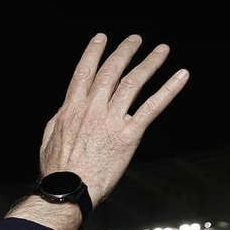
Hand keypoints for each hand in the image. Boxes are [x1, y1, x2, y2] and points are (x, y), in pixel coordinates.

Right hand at [22, 34, 188, 214]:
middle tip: (136, 40)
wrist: (69, 191)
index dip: (94, 53)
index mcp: (72, 109)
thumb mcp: (49, 140)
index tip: (102, 39)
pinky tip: (180, 76)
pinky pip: (152, 107)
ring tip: (162, 50)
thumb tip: (65, 108)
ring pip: (133, 82)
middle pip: (112, 71)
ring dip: (150, 63)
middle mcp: (93, 108)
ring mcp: (111, 120)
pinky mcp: (129, 135)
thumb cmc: (58, 171)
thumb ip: (59, 119)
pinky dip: (169, 89)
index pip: (85, 73)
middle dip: (125, 52)